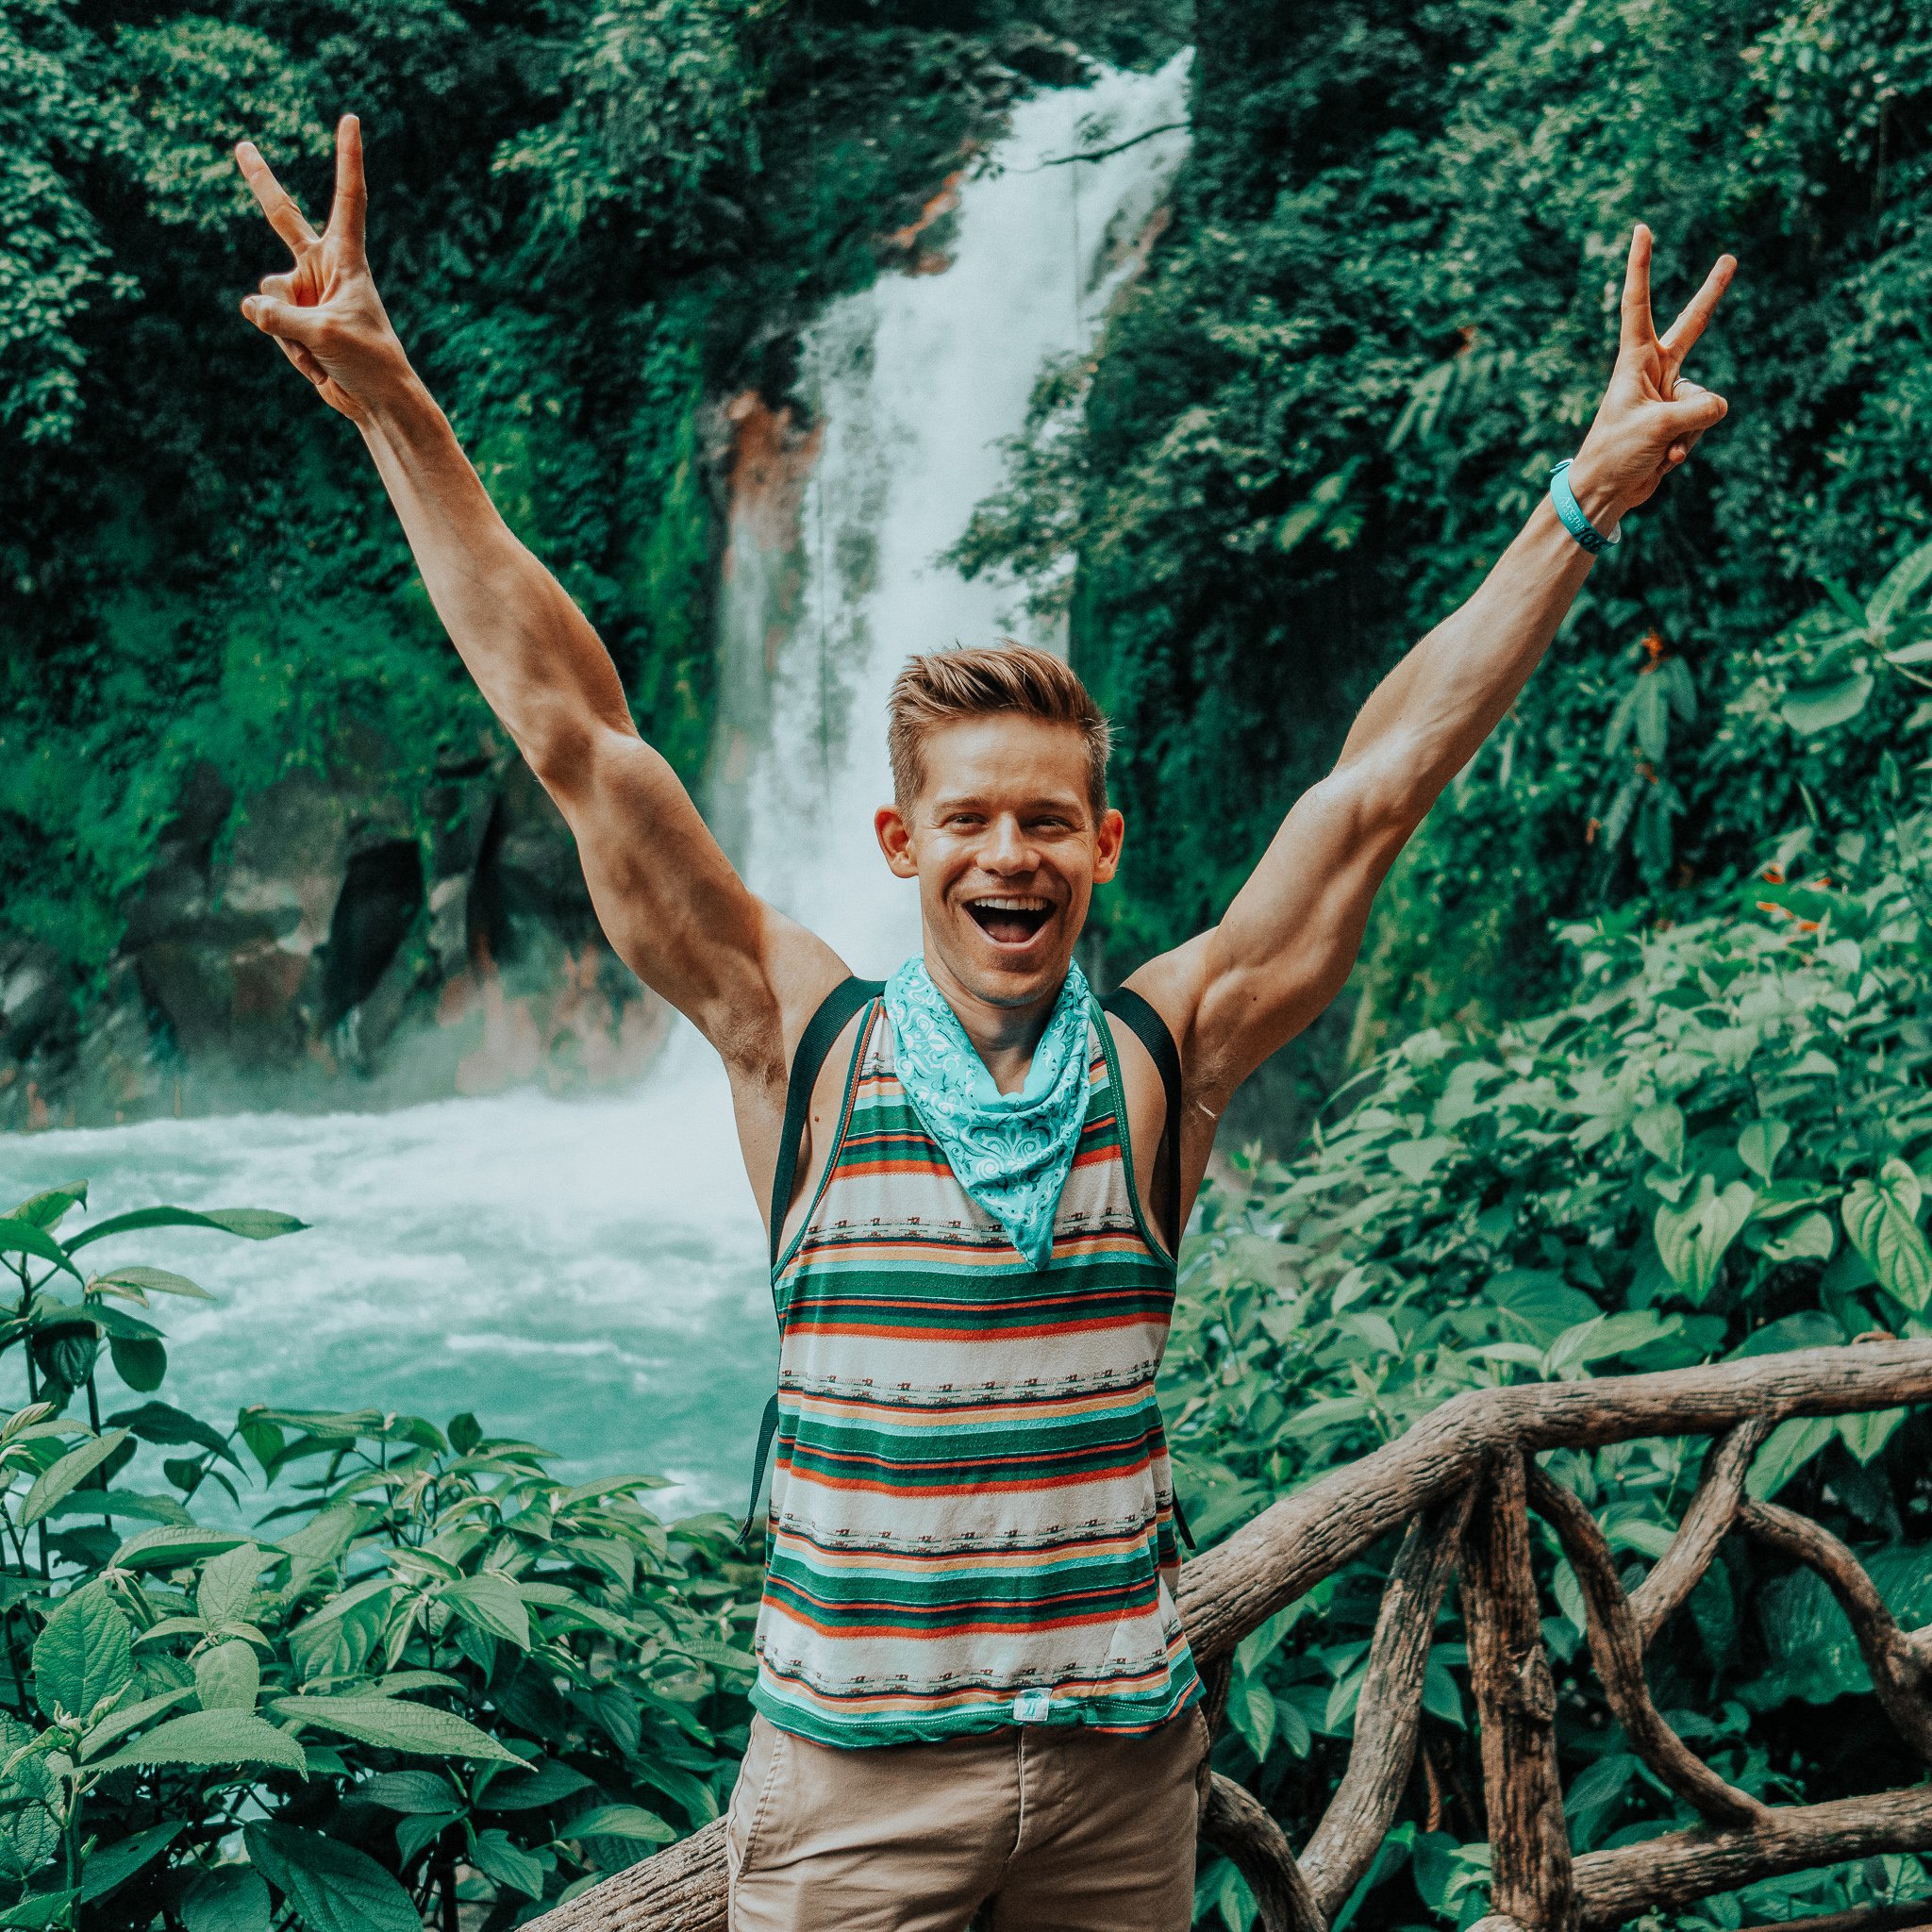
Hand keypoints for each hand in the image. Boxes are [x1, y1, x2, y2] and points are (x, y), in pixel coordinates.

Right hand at [234, 115, 410, 423]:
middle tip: (241, 145)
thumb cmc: (366, 360)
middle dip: (261, 182)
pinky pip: (267, 321)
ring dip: (288, 328)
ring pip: (268, 296)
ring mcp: (304, 293)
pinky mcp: (293, 319)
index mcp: (346, 258)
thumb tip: (250, 306)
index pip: (347, 198)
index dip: (347, 158)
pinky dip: (286, 345)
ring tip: (321, 347)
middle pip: (283, 218)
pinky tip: (313, 359)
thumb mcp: (324, 332)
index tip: (351, 119)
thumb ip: (281, 314)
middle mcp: (322, 268)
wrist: (375, 399)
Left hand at [1568, 224, 1735, 528]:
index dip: (1641, 267)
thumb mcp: (1659, 428)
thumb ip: (1699, 410)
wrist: (1605, 492)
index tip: (1642, 230)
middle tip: (1730, 258)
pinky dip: (1685, 447)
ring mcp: (1669, 395)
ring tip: (1657, 446)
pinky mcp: (1678, 421)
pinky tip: (1661, 458)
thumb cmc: (1616, 453)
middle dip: (1711, 294)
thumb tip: (1720, 406)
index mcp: (1635, 360)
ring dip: (1686, 432)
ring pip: (1704, 403)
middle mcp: (1654, 372)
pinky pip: (1701, 426)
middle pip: (1691, 326)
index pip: (1638, 304)